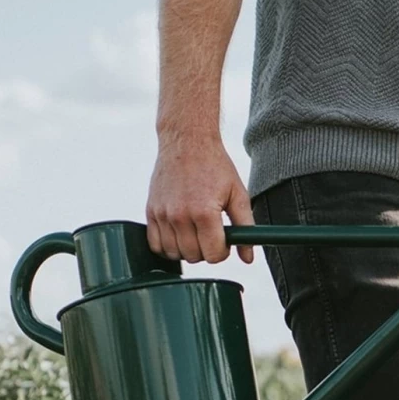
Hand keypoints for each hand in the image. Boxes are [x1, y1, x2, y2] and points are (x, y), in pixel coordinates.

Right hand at [146, 135, 253, 263]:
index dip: (223, 252)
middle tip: (210, 233)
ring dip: (187, 249)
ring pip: (174, 254)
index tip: (223, 240)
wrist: (187, 142)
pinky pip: (155, 244)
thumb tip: (248, 257)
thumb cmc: (214, 166)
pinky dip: (167, 246)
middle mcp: (180, 216)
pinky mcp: (150, 211)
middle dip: (206, 250)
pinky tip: (179, 234)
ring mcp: (162, 214)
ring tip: (196, 232)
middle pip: (194, 256)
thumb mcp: (237, 194)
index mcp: (205, 212)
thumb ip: (245, 226)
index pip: (214, 255)